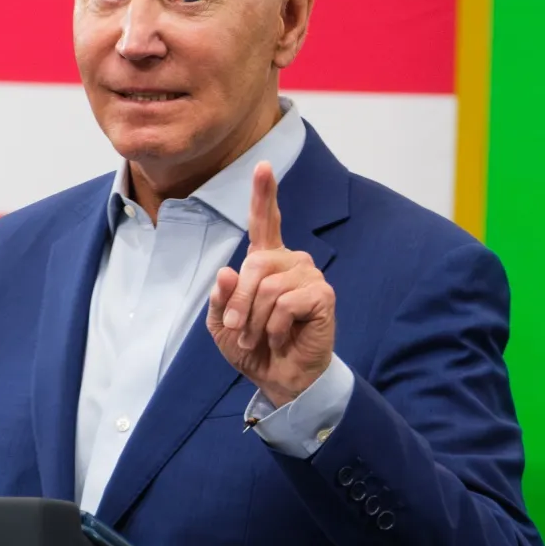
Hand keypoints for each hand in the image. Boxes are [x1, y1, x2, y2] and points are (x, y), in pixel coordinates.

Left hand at [206, 161, 334, 406]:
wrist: (281, 379)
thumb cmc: (255, 348)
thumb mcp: (224, 325)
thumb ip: (222, 299)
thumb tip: (227, 272)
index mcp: (267, 262)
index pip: (266, 222)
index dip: (264, 194)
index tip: (263, 166)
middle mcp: (291, 262)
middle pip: (255, 264)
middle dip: (240, 302)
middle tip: (238, 328)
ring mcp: (309, 276)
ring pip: (269, 287)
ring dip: (257, 320)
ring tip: (262, 337)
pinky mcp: (323, 295)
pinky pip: (286, 303)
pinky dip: (276, 327)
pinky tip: (284, 338)